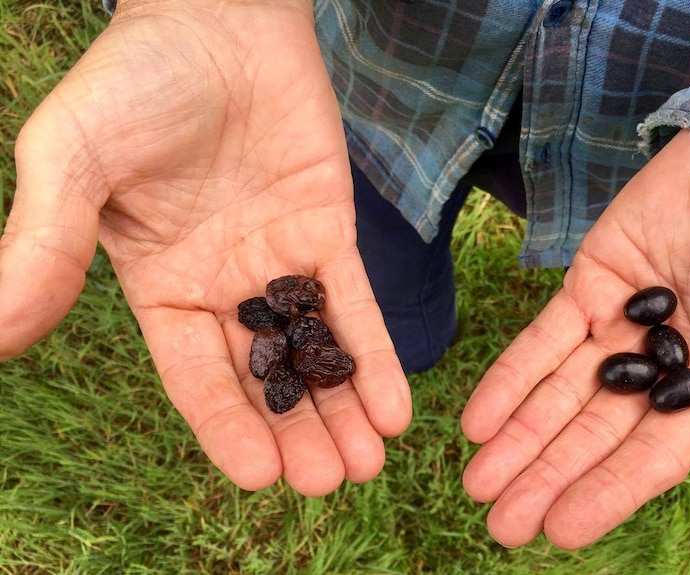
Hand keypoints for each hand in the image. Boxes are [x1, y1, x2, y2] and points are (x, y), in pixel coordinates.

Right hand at [2, 0, 410, 494]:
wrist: (216, 18)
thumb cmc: (135, 82)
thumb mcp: (72, 161)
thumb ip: (43, 246)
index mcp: (160, 287)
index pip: (195, 377)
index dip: (227, 429)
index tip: (261, 478)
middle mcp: (222, 287)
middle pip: (264, 378)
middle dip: (297, 432)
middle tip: (332, 481)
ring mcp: (279, 262)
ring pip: (314, 352)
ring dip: (343, 408)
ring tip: (370, 463)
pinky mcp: (328, 232)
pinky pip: (354, 302)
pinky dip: (375, 353)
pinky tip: (397, 406)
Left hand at [460, 130, 689, 547]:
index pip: (651, 458)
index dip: (605, 494)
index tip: (558, 531)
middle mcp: (661, 369)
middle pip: (594, 434)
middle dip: (546, 477)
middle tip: (501, 524)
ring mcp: (621, 326)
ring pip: (560, 393)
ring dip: (518, 438)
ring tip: (476, 481)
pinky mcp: (591, 283)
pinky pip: (544, 337)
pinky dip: (511, 377)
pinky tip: (478, 418)